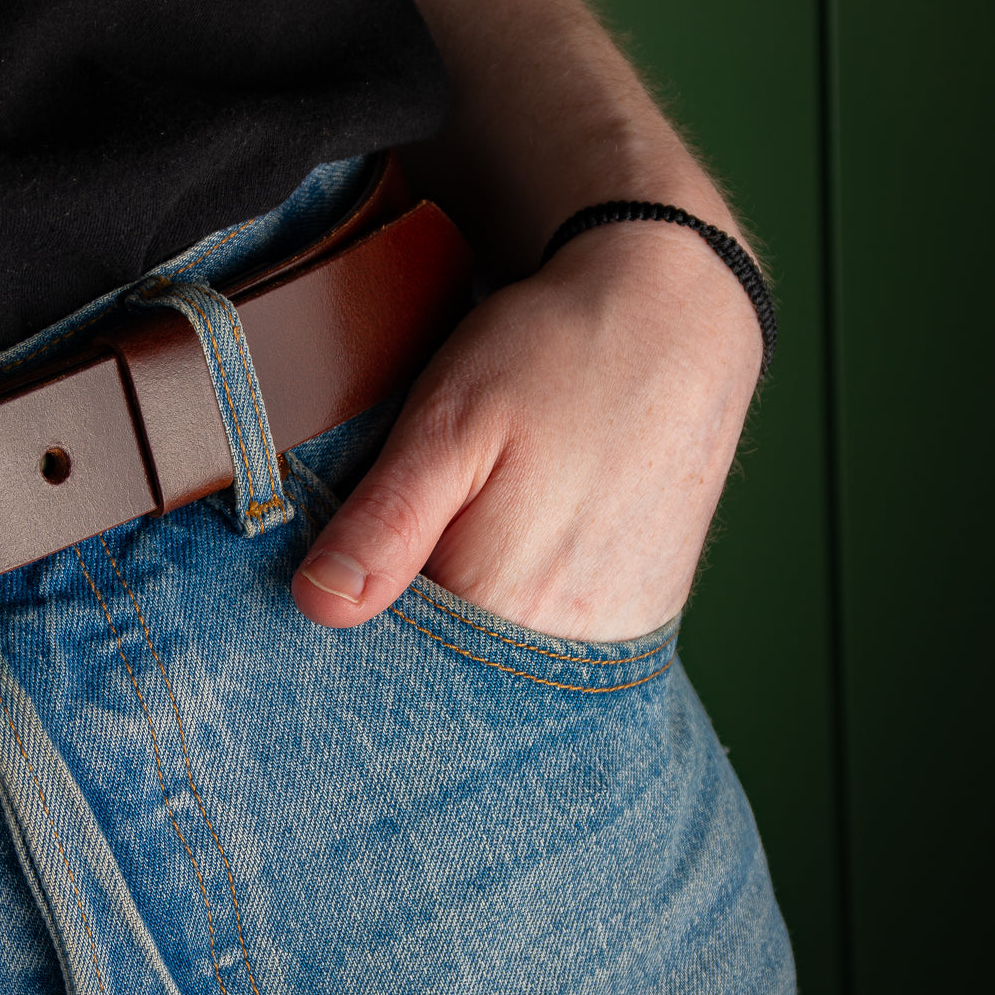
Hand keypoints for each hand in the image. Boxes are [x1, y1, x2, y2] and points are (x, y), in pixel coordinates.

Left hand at [290, 221, 763, 642]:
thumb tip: (319, 605)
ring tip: (470, 527)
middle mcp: (563, 645)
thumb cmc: (551, 359)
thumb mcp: (445, 424)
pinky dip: (512, 614)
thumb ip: (384, 524)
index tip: (348, 559)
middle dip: (406, 620)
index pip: (389, 664)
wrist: (675, 322)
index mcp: (499, 605)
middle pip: (444, 672)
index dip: (355, 612)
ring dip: (462, 618)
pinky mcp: (636, 623)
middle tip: (418, 523)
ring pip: (495, 663)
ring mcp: (609, 641)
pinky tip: (508, 549)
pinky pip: (549, 648)